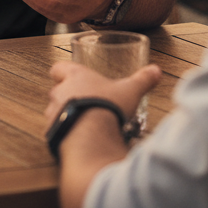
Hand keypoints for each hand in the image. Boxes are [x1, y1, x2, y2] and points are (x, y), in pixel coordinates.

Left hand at [46, 61, 160, 129]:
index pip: (58, 67)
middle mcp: (59, 92)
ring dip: (65, 116)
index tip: (69, 76)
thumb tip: (156, 70)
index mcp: (75, 76)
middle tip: (85, 103)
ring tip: (83, 124)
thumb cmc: (108, 107)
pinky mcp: (51, 133)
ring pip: (54, 111)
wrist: (92, 137)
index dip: (63, 72)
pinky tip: (78, 139)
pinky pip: (55, 131)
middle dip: (68, 96)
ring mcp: (53, 113)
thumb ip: (142, 80)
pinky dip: (64, 134)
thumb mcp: (130, 91)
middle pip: (56, 90)